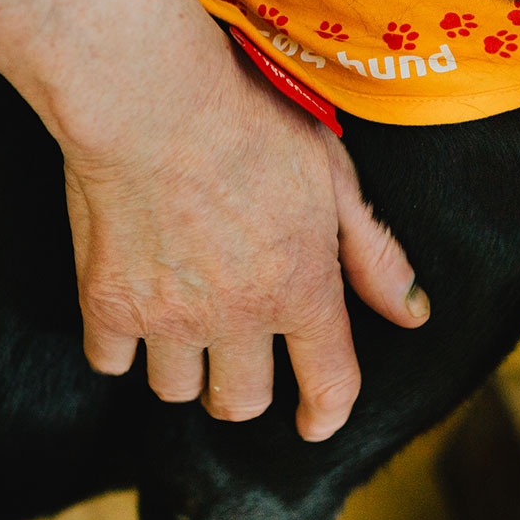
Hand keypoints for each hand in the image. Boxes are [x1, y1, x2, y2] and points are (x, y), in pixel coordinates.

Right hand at [64, 12, 426, 441]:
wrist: (148, 95)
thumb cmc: (246, 117)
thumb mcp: (332, 173)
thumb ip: (373, 252)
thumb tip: (413, 313)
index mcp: (301, 287)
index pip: (329, 384)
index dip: (326, 413)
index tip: (315, 423)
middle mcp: (238, 316)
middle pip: (242, 402)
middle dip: (246, 388)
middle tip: (236, 351)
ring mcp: (168, 316)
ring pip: (176, 389)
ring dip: (183, 366)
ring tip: (180, 322)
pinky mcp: (107, 304)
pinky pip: (110, 361)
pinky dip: (120, 345)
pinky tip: (129, 309)